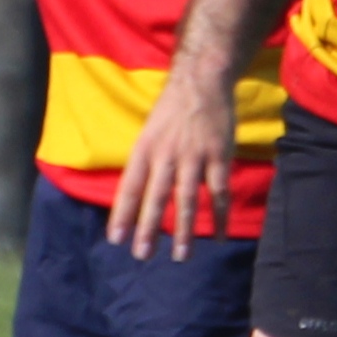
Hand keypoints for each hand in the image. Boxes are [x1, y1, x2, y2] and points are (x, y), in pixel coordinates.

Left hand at [109, 65, 238, 259]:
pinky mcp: (218, 157)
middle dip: (148, 228)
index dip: (121, 213)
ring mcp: (194, 157)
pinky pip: (219, 192)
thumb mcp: (149, 133)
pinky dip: (220, 216)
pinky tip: (219, 236)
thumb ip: (146, 163)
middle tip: (142, 255)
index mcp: (144, 149)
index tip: (116, 239)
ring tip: (181, 255)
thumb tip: (136, 197)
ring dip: (184, 230)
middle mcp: (166, 155)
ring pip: (187, 199)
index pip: (129, 186)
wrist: (201, 82)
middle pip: (156, 197)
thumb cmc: (171, 111)